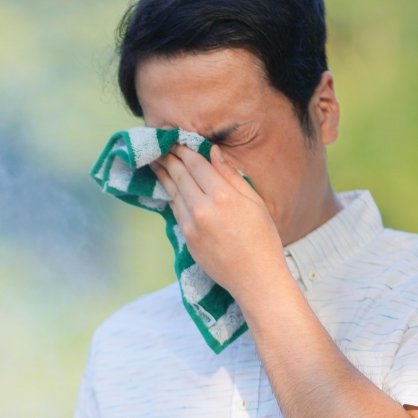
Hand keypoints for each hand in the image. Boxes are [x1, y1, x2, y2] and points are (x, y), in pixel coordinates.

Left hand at [152, 143, 289, 305]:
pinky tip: (166, 187)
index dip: (184, 150)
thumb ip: (231, 176)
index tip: (175, 139)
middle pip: (180, 176)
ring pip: (173, 193)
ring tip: (155, 161)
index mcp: (223, 195)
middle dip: (169, 158)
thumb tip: (213, 154)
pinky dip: (170, 195)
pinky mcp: (186, 238)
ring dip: (163, 175)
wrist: (255, 278)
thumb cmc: (262, 238)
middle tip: (159, 145)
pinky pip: (175, 211)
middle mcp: (202, 208)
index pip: (196, 164)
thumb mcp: (254, 202)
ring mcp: (191, 224)